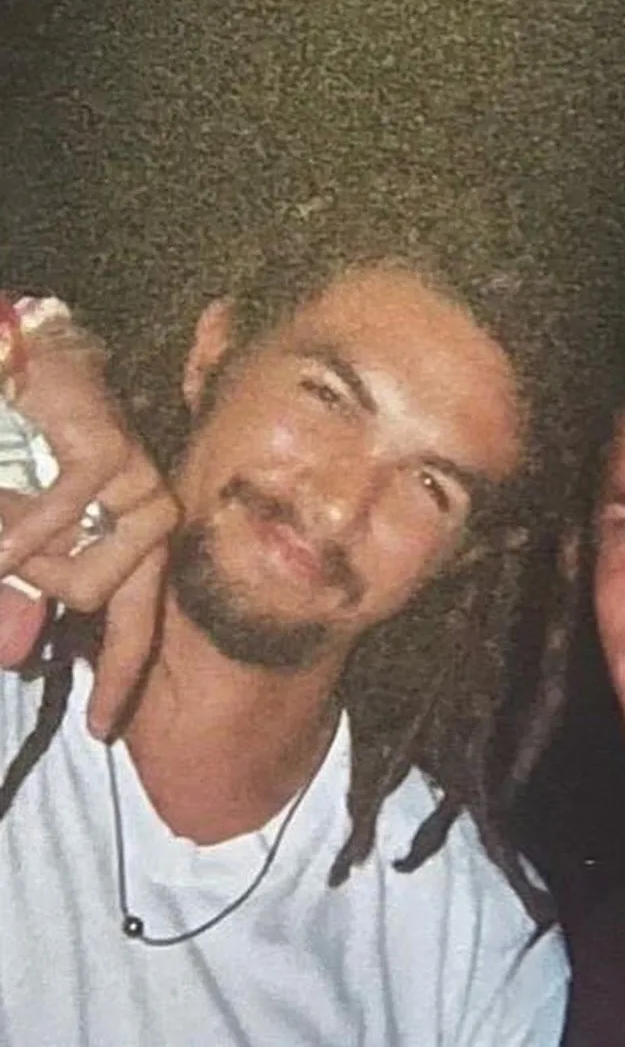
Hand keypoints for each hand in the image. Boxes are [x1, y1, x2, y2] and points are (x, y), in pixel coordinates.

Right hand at [0, 338, 177, 736]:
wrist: (10, 362)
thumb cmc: (6, 443)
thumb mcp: (7, 537)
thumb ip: (19, 587)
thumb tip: (24, 648)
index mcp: (125, 526)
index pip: (139, 614)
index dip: (123, 672)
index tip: (102, 728)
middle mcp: (144, 505)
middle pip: (132, 607)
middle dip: (95, 644)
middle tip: (50, 650)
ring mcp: (134, 477)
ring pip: (92, 581)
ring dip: (29, 571)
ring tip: (3, 536)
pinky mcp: (109, 451)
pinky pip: (62, 531)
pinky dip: (16, 539)